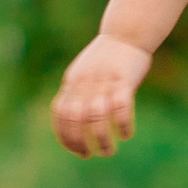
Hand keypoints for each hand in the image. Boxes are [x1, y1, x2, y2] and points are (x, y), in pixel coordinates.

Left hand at [52, 33, 150, 158]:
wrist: (126, 33)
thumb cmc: (107, 56)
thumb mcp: (84, 72)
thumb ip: (77, 92)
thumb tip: (73, 118)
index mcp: (73, 83)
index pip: (61, 115)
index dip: (65, 136)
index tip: (76, 150)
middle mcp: (85, 84)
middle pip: (75, 120)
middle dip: (79, 142)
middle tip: (89, 154)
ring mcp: (103, 82)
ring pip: (96, 118)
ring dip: (101, 139)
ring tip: (108, 151)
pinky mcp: (123, 80)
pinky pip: (121, 107)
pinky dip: (122, 124)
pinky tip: (126, 134)